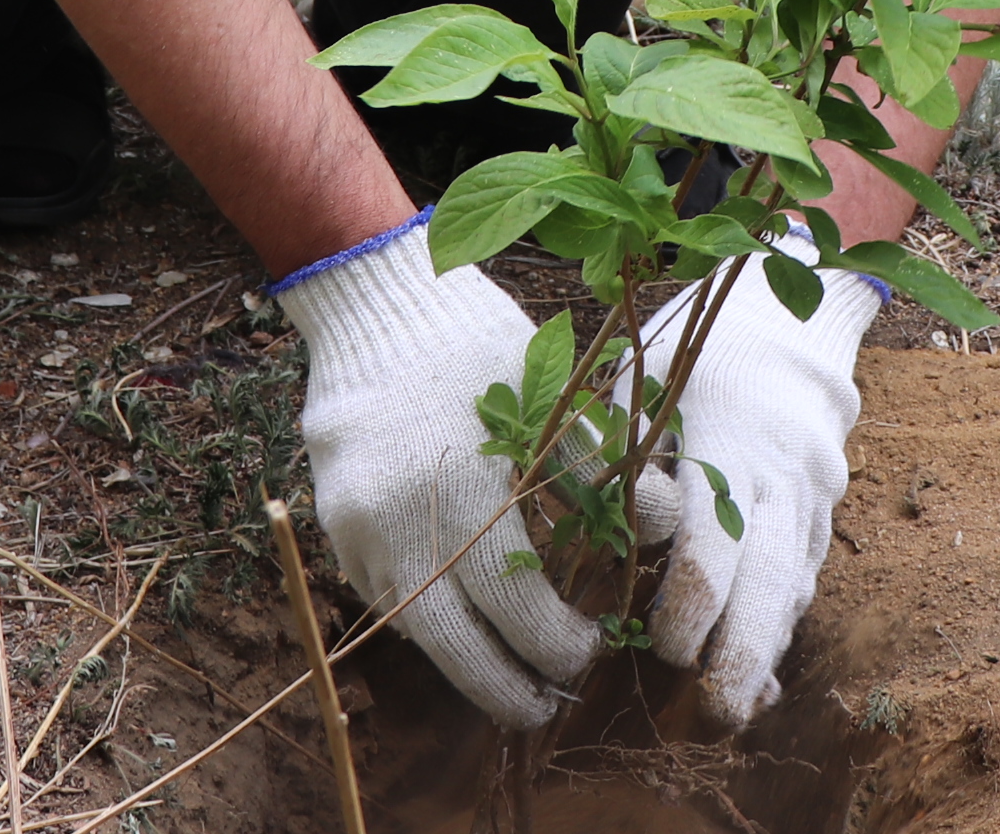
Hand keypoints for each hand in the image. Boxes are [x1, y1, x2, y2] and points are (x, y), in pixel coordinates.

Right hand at [272, 212, 601, 726]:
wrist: (372, 294)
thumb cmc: (476, 337)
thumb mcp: (548, 392)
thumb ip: (600, 468)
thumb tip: (666, 527)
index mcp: (463, 487)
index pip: (517, 608)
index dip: (558, 644)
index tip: (590, 650)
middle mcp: (398, 520)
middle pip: (455, 647)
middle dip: (506, 689)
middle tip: (546, 705)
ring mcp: (355, 526)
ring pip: (410, 628)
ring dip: (460, 660)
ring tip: (507, 674)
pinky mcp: (333, 522)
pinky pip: (377, 593)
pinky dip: (421, 613)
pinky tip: (459, 614)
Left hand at [639, 254, 878, 723]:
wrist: (788, 308)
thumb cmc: (694, 349)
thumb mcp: (642, 383)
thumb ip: (627, 457)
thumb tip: (615, 528)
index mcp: (731, 439)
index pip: (714, 544)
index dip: (689, 606)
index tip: (662, 644)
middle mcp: (782, 472)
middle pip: (770, 583)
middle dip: (741, 655)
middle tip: (711, 714)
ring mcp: (814, 491)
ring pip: (795, 587)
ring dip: (764, 650)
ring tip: (733, 709)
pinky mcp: (824, 504)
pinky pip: (806, 572)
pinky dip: (781, 620)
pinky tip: (757, 668)